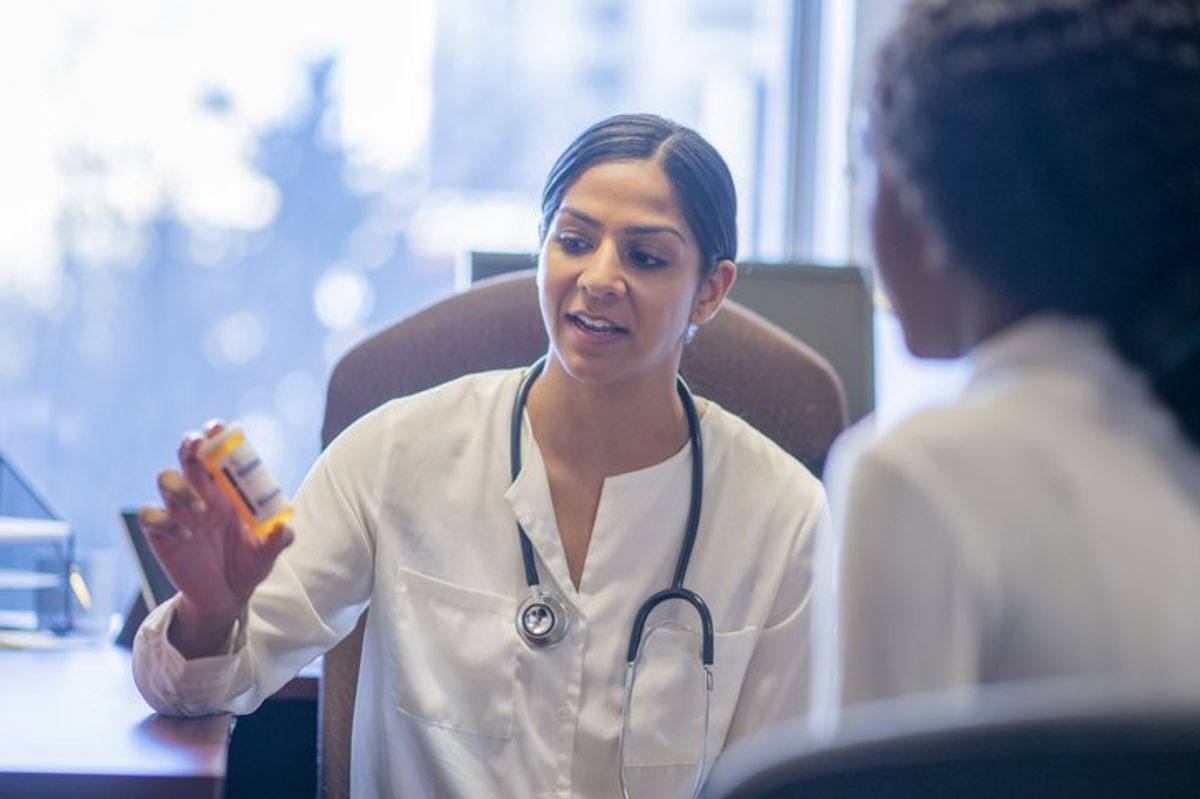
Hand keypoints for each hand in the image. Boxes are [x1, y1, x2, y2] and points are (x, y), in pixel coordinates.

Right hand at [140, 421, 293, 656]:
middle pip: (187, 455)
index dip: (215, 436)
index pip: (218, 453)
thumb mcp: (266, 554)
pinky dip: (164, 519)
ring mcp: (179, 512)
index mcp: (228, 490)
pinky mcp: (161, 534)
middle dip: (190, 444)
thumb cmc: (248, 565)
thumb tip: (284, 529)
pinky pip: (151, 515)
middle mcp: (201, 493)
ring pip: (166, 479)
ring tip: (201, 510)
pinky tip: (185, 534)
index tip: (218, 426)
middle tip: (198, 444)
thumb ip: (275, 540)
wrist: (225, 597)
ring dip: (180, 487)